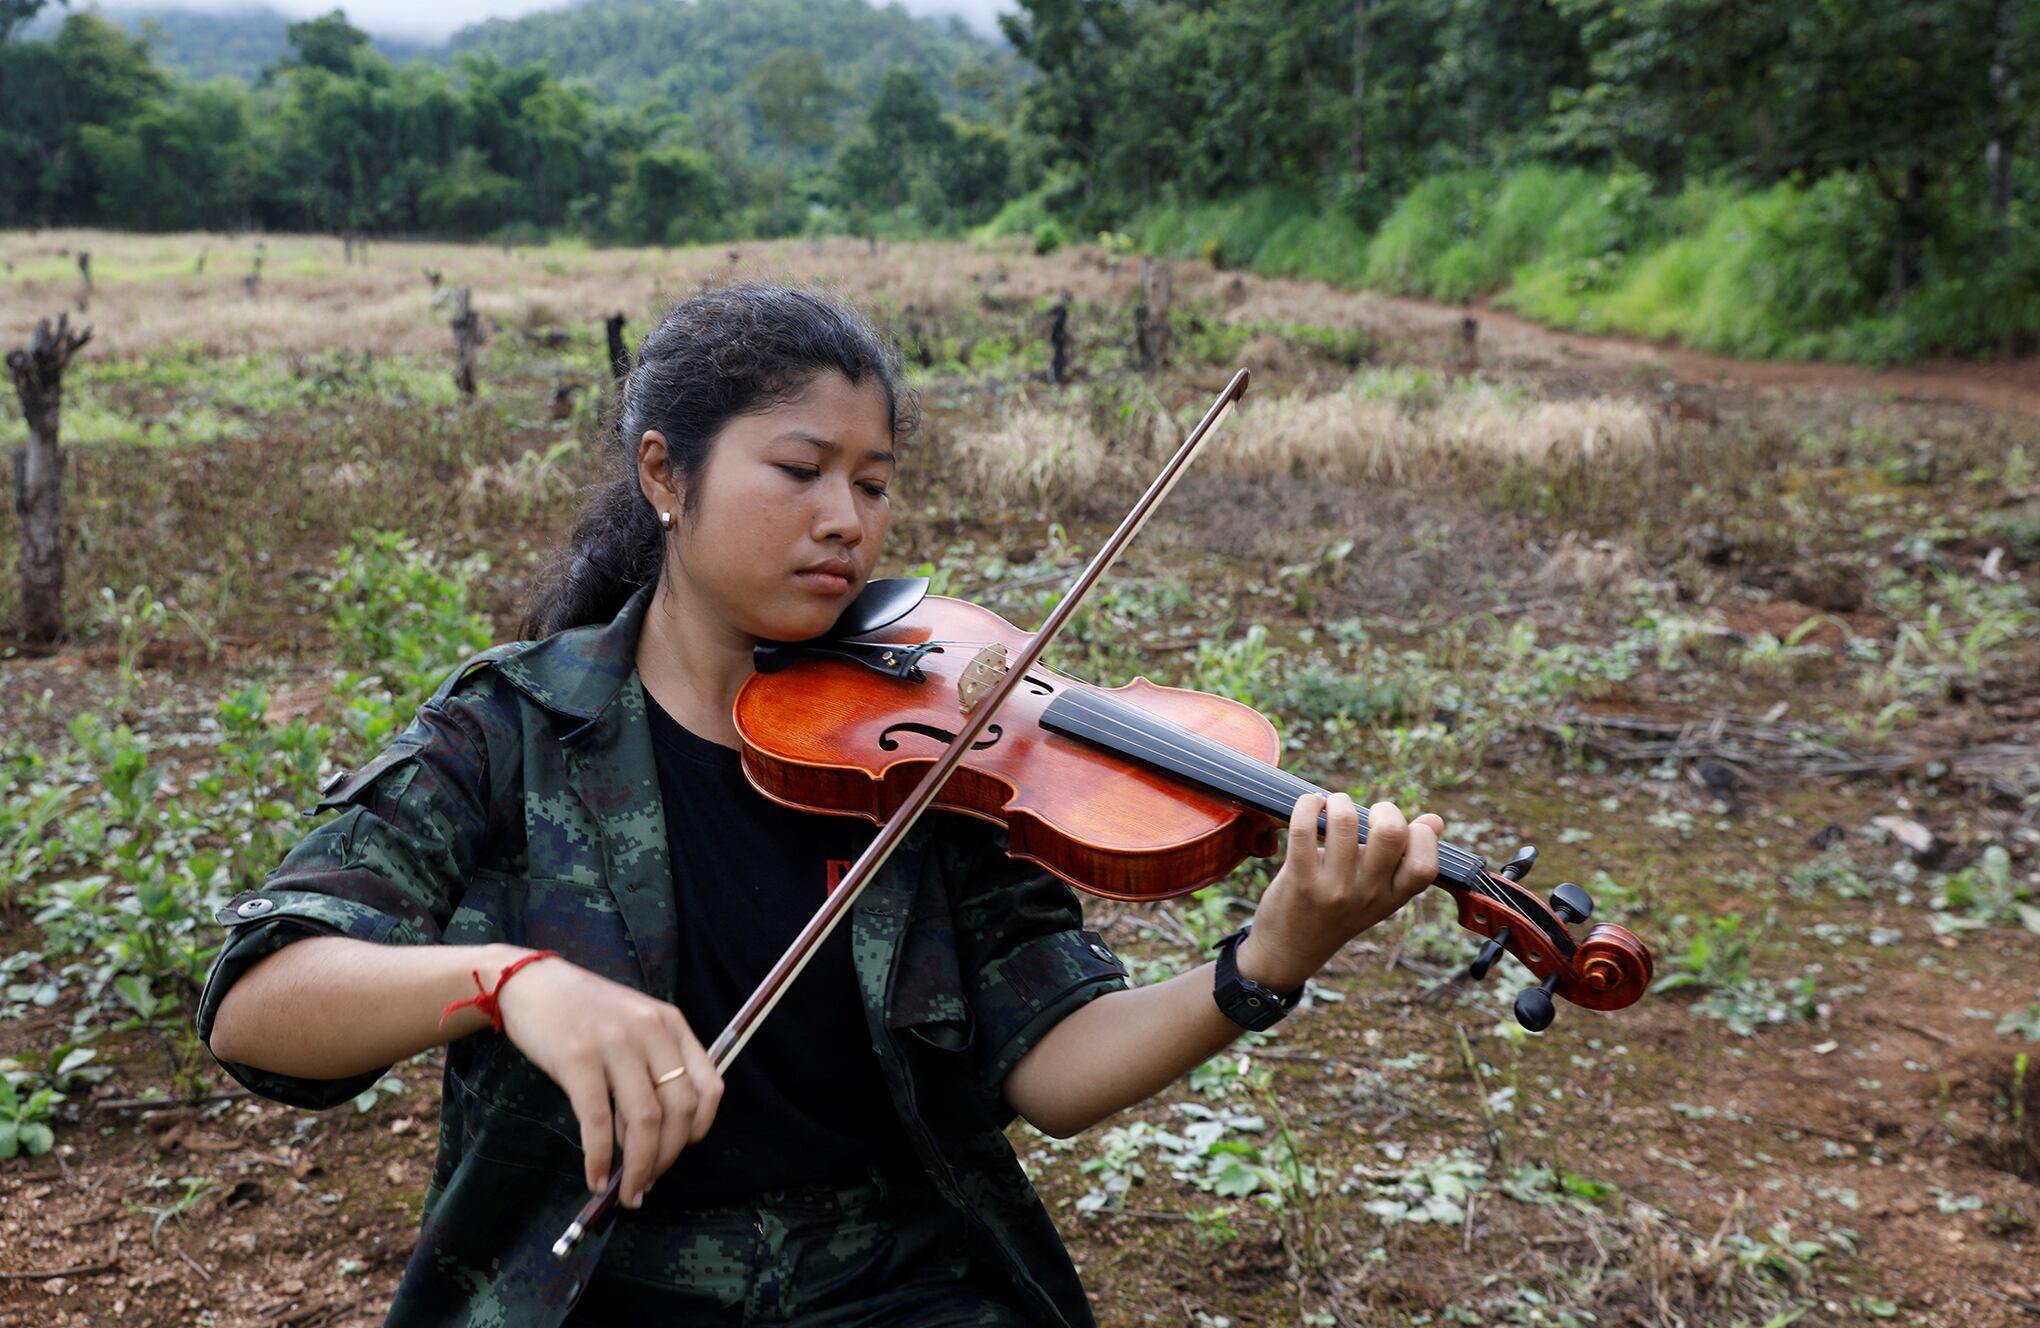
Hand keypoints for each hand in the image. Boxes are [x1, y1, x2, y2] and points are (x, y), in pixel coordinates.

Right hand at [494, 956, 723, 1206]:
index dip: (699, 1129)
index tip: (680, 1152)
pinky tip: (596, 1178)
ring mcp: (615, 1044)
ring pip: (644, 1120)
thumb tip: (654, 1139)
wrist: (530, 982)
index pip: (709, 1085)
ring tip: (628, 1194)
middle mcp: (651, 1032)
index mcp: (671, 1025)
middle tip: (648, 1185)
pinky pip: (596, 1120)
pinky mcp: (578, 1059)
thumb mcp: (634, 1025)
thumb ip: (652, 1067)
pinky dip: (599, 1158)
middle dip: (667, 1157)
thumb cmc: (584, 1011)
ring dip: (639, 1166)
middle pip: (679, 1109)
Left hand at [1235, 792, 1443, 991]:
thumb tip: (1435, 821)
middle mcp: (1366, 894)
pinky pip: (1304, 830)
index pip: (1425, 864)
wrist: (1291, 951)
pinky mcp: (1299, 879)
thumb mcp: (1378, 896)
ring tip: (1334, 806)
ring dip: (1340, 801)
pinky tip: (1311, 805)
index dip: (1422, 835)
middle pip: (1390, 833)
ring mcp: (1333, 888)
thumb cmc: (1338, 913)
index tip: (1405, 828)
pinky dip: (1308, 805)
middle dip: (1384, 809)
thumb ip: (1404, 861)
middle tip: (1370, 814)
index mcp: (1392, 898)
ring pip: (1344, 823)